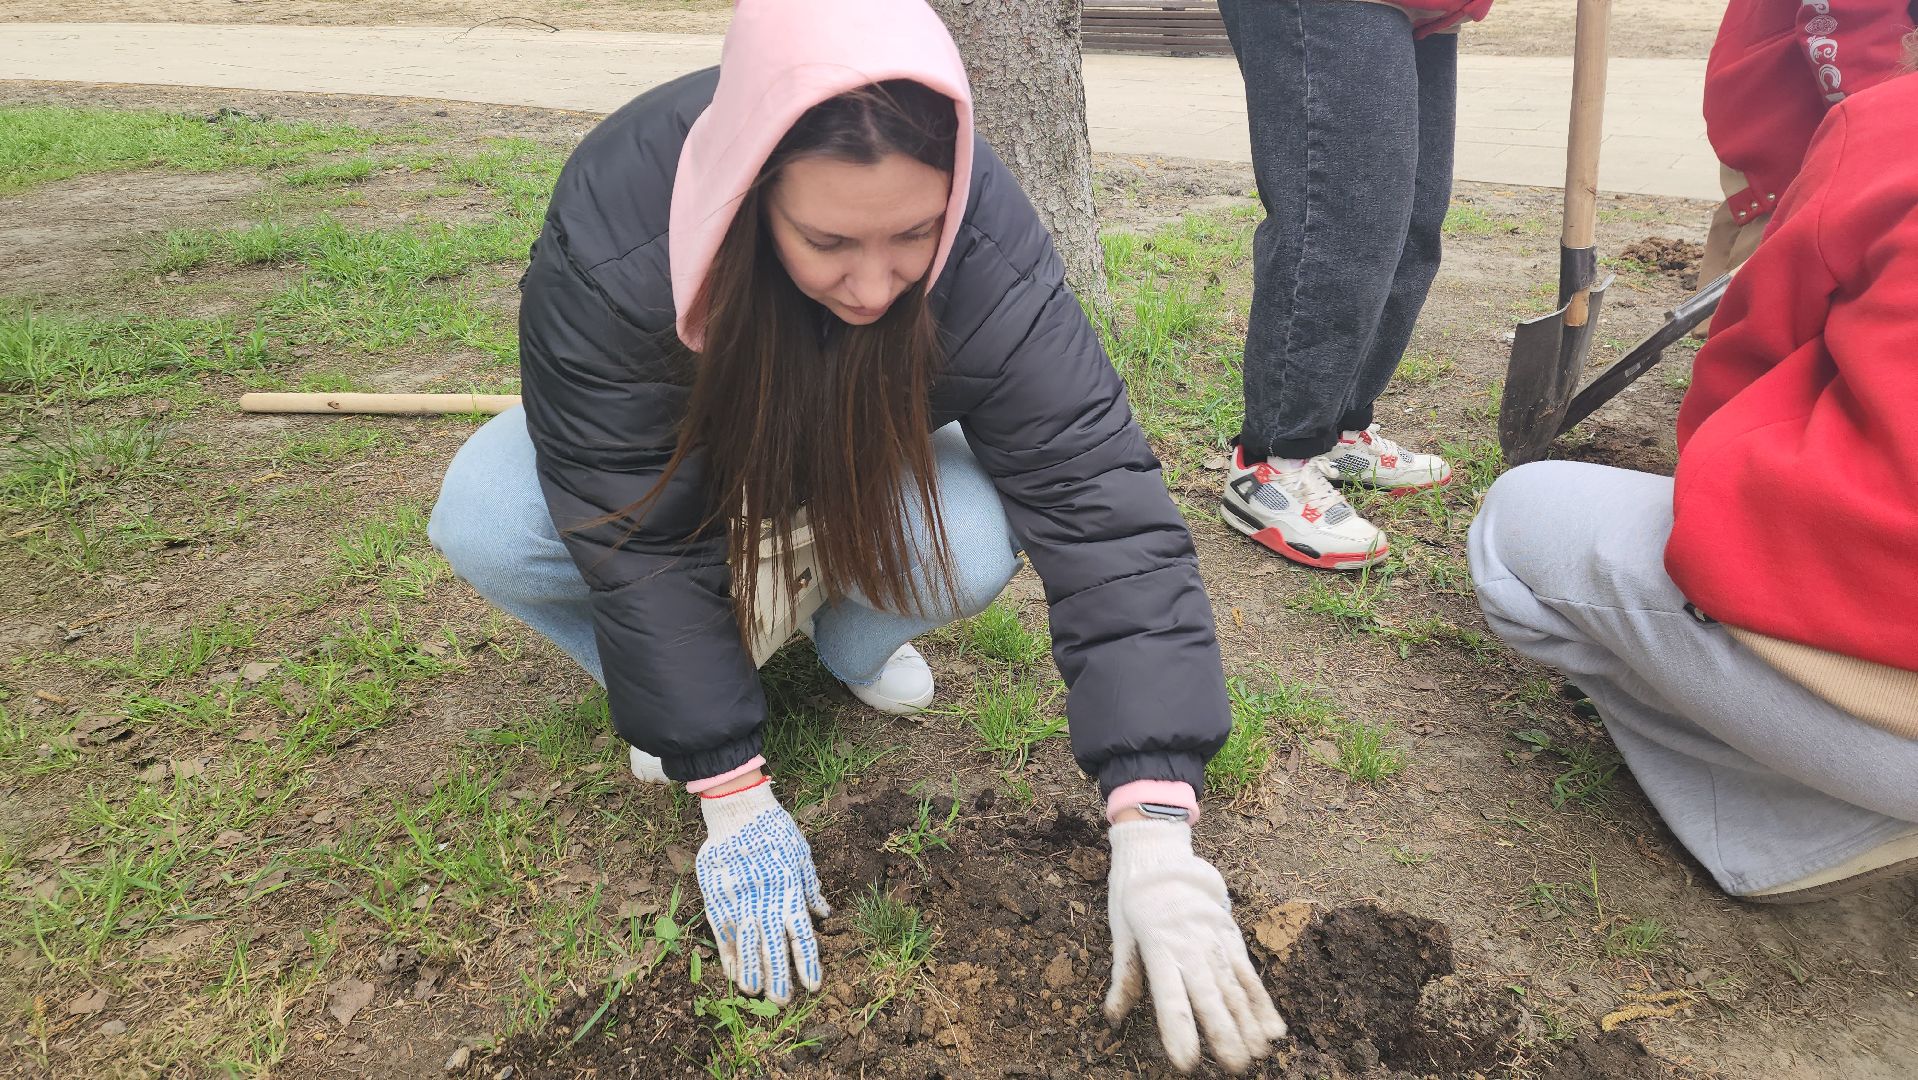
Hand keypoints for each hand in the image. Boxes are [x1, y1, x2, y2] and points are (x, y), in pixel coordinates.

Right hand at [695, 779, 829, 1003]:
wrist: (738, 811)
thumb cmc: (774, 831)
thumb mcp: (801, 856)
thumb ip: (809, 888)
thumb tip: (824, 914)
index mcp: (789, 893)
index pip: (801, 938)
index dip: (807, 964)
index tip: (813, 986)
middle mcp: (764, 903)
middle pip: (773, 949)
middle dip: (779, 978)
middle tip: (782, 1002)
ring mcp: (738, 902)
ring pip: (745, 946)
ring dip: (751, 971)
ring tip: (754, 993)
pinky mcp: (716, 898)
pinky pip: (721, 934)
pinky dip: (727, 954)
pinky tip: (731, 972)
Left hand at [1104, 820, 1286, 1072]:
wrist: (1160, 851)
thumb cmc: (1134, 895)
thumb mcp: (1121, 932)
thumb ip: (1124, 976)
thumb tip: (1113, 1018)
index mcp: (1157, 946)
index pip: (1169, 996)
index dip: (1179, 1030)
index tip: (1186, 1062)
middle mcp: (1189, 944)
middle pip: (1210, 995)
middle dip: (1224, 1034)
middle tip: (1237, 1068)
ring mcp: (1213, 938)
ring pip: (1235, 986)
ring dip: (1249, 1023)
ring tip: (1260, 1055)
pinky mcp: (1230, 934)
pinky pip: (1248, 971)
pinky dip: (1262, 1001)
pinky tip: (1274, 1028)